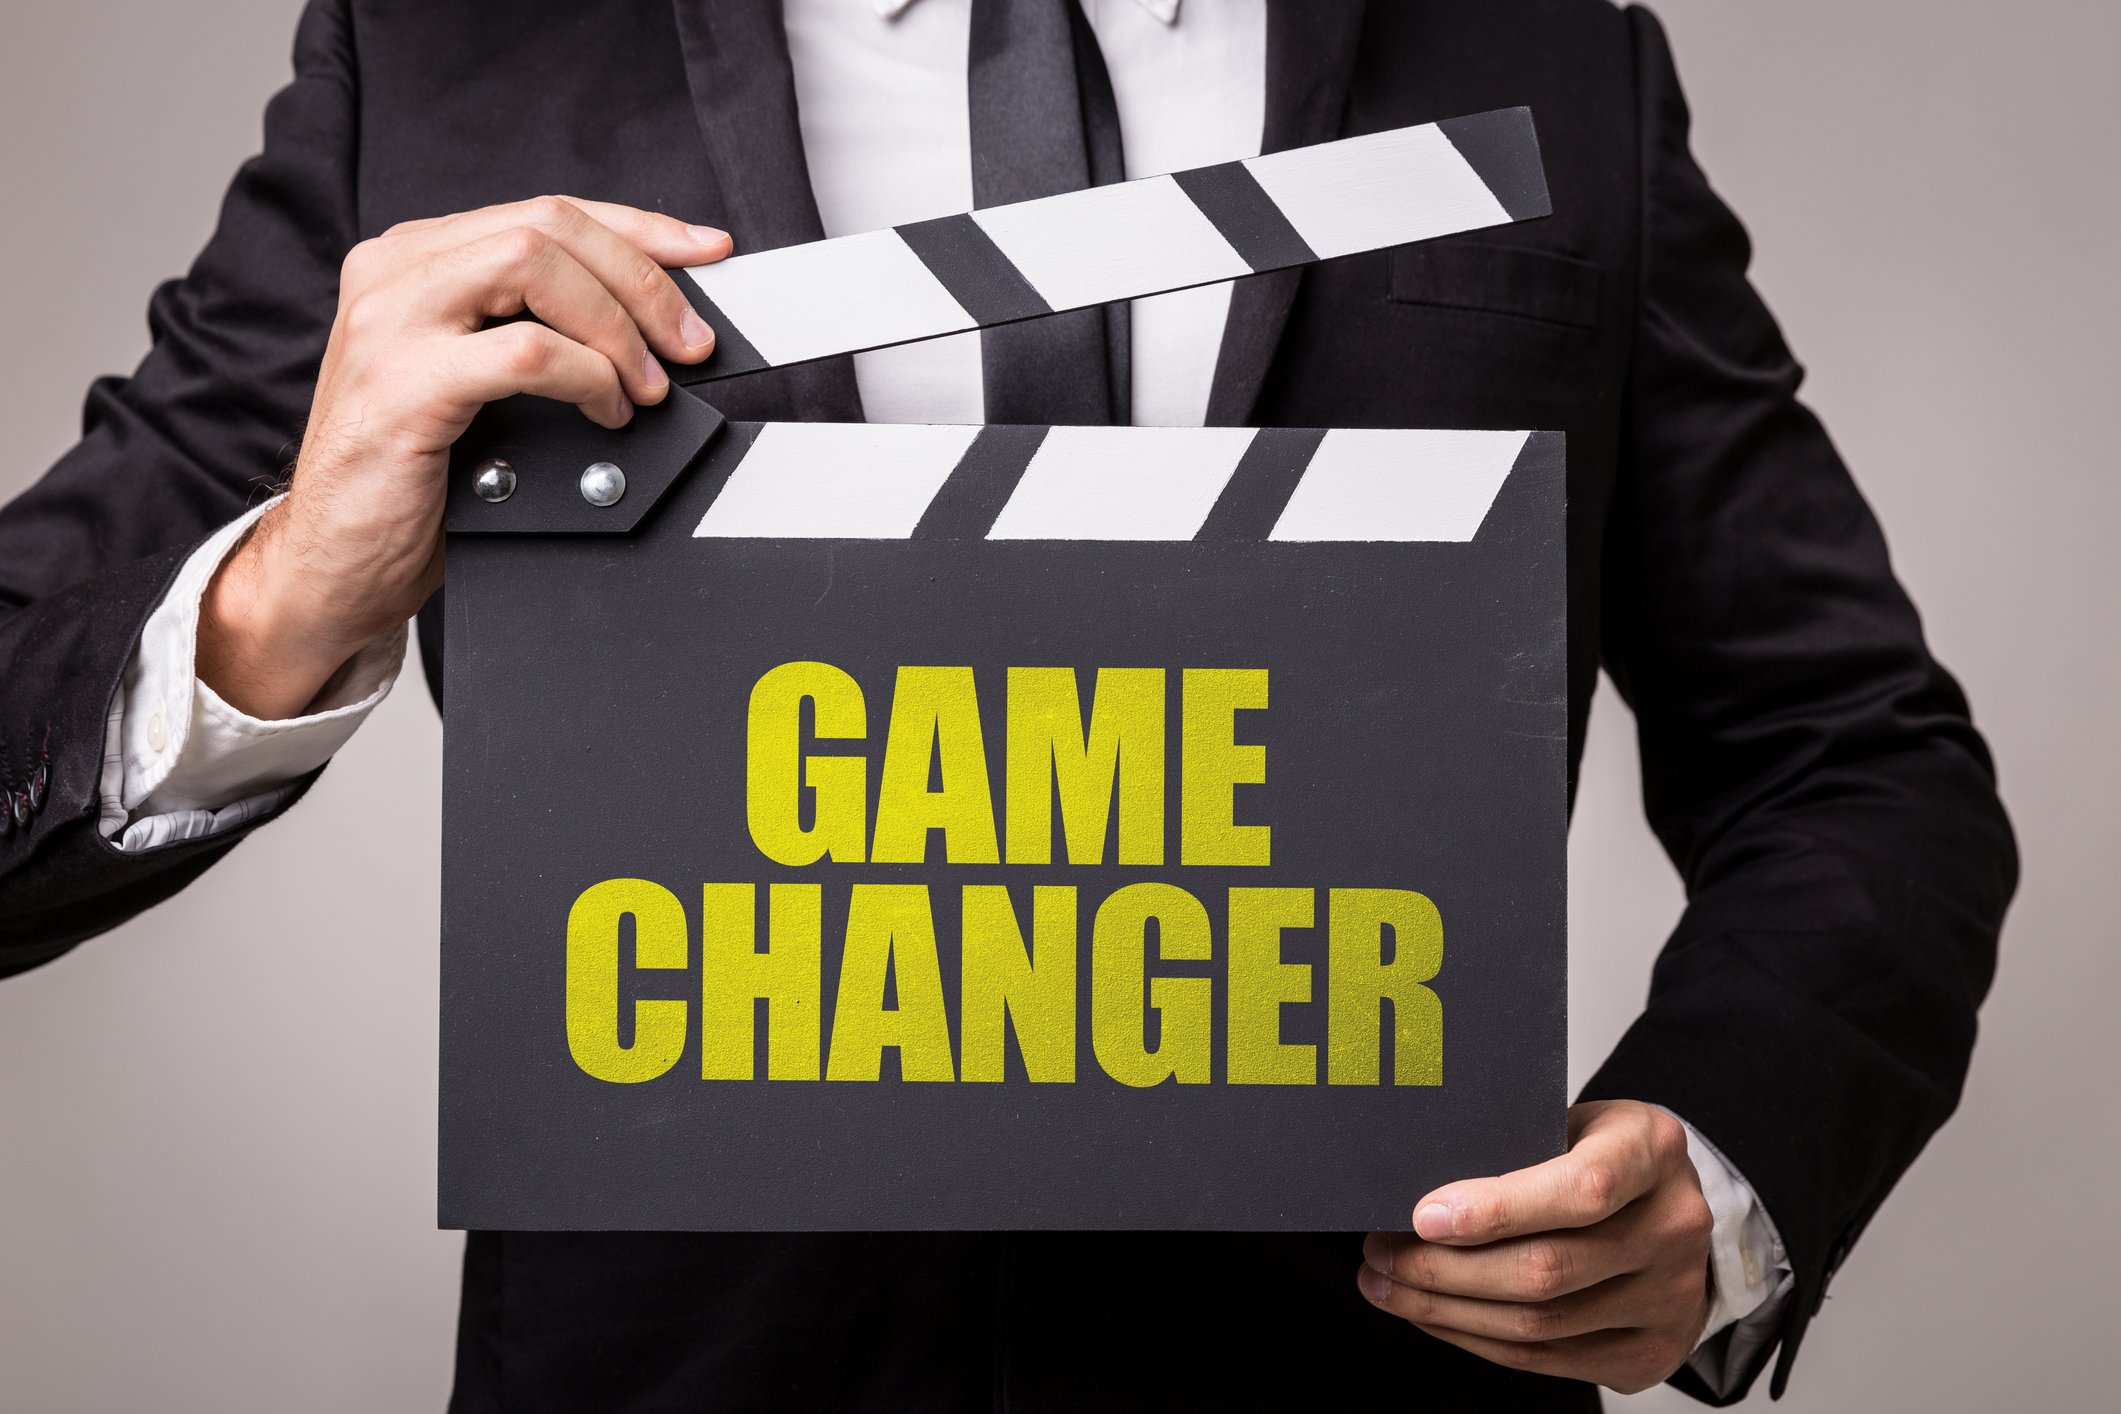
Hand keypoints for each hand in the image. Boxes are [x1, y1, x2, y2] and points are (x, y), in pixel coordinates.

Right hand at [197, 196, 732, 718]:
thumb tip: (654, 322)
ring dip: (616, 324)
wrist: (334, 563)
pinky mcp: (402, 385)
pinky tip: (606, 411)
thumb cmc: (414, 482)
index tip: (703, 252)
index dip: (638, 228)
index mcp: (414, 261)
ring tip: (645, 384)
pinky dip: (587, 376)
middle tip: (688, 344)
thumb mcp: (480, 383)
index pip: (544, 212)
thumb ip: (537, 329)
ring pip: (534, 265)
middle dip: (641, 280)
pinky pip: (526, 352)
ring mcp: (390, 324)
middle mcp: (395, 275)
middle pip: (547, 225)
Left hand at [1357, 1100, 1714, 1394]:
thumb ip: (1519, 1146)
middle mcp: (1672, 1226)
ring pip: (1540, 1323)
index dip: (1497, 1210)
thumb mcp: (1576, 1122)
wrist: (1675, 1209)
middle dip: (1445, 1269)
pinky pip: (1548, 1359)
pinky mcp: (1650, 1350)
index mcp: (1653, 1150)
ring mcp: (1669, 1297)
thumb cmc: (1610, 1156)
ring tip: (1391, 1286)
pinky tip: (1438, 1315)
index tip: (1424, 1216)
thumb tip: (1419, 1186)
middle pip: (1547, 1268)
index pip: (1581, 1189)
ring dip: (1448, 1310)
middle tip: (1382, 1255)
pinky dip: (1478, 1339)